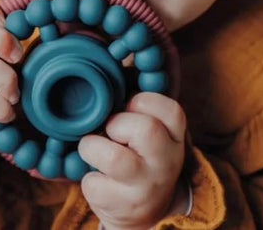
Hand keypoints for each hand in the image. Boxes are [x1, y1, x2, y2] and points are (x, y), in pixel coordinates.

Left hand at [78, 92, 186, 229]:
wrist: (144, 213)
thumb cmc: (138, 154)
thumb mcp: (151, 129)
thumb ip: (141, 99)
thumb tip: (137, 50)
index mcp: (175, 137)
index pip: (171, 109)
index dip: (142, 101)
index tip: (129, 108)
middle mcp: (167, 163)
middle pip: (145, 129)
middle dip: (117, 123)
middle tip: (111, 131)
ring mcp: (146, 187)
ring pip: (114, 157)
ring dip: (92, 147)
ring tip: (95, 151)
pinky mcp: (123, 207)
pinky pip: (93, 182)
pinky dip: (87, 177)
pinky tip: (99, 178)